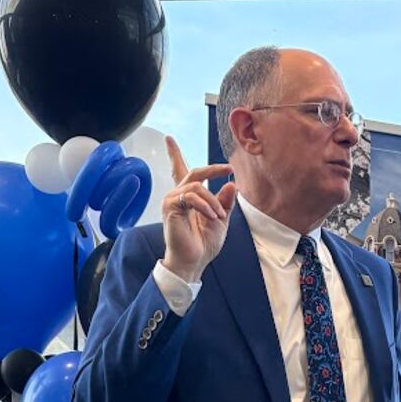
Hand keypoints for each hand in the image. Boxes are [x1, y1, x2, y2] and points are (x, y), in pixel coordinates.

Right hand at [161, 134, 235, 282]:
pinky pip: (191, 196)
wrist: (194, 261)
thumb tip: (231, 184)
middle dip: (212, 168)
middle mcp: (177, 196)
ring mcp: (172, 200)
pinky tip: (211, 217)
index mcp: (188, 198)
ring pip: (196, 185)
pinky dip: (205, 205)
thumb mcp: (221, 220)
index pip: (180, 171)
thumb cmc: (204, 244)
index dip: (174, 154)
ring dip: (213, 200)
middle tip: (228, 168)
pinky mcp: (170, 207)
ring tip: (219, 216)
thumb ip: (225, 202)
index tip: (169, 140)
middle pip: (193, 171)